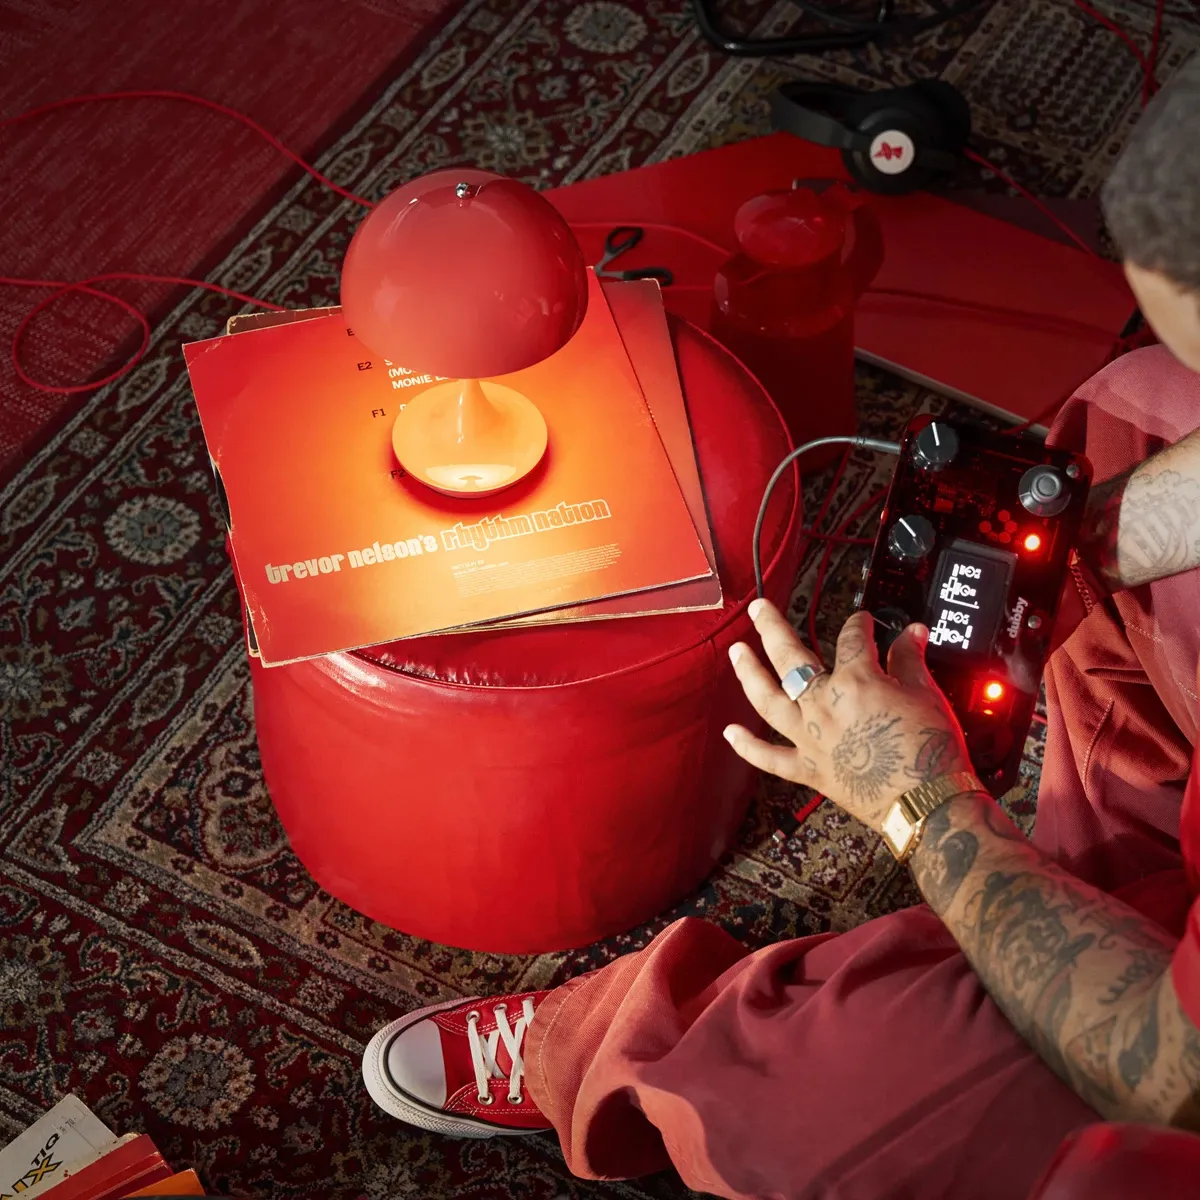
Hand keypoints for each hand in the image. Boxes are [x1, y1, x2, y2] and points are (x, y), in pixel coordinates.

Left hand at [724, 600, 971, 834]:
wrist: (927, 804)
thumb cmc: (930, 749)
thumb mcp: (927, 695)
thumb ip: (911, 659)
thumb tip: (913, 631)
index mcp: (855, 681)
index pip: (852, 639)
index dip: (859, 624)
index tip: (863, 621)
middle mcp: (823, 705)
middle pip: (790, 658)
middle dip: (772, 627)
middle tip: (758, 608)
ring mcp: (810, 738)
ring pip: (768, 700)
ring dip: (749, 674)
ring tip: (736, 651)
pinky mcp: (808, 769)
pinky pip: (770, 757)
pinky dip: (748, 746)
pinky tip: (729, 732)